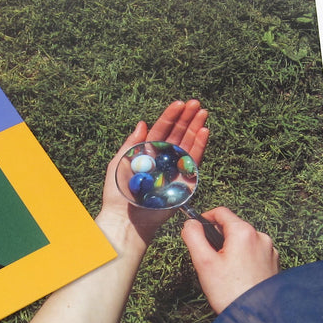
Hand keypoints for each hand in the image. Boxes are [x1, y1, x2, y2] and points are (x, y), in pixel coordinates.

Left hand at [97, 99, 209, 247]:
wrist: (127, 219)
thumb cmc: (118, 194)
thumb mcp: (119, 163)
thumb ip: (131, 144)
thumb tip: (142, 123)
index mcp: (148, 152)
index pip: (162, 129)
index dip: (171, 116)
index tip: (179, 103)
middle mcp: (163, 159)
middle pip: (178, 134)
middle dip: (187, 118)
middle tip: (196, 103)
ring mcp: (175, 169)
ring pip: (188, 145)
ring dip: (196, 128)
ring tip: (203, 113)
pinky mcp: (184, 181)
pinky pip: (193, 162)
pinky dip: (200, 147)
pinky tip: (204, 132)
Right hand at [181, 207, 278, 313]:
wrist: (256, 318)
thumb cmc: (230, 293)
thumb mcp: (204, 263)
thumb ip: (193, 237)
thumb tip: (190, 224)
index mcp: (243, 232)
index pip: (221, 212)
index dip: (205, 218)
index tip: (197, 229)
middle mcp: (260, 237)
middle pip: (233, 227)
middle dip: (218, 239)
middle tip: (208, 259)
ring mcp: (269, 251)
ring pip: (244, 241)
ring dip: (231, 250)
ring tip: (223, 272)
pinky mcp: (273, 264)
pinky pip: (254, 253)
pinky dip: (244, 260)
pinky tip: (237, 277)